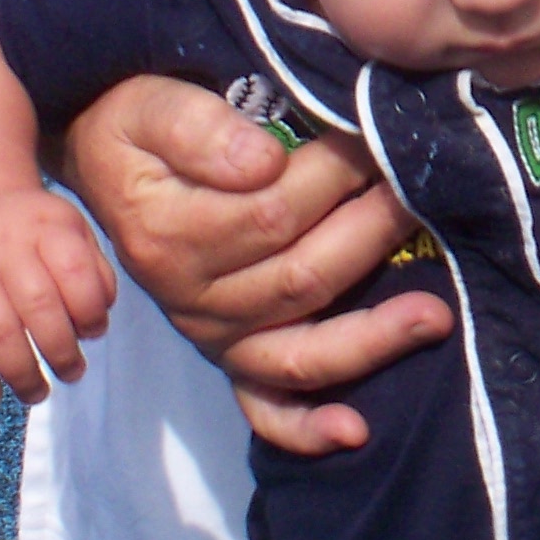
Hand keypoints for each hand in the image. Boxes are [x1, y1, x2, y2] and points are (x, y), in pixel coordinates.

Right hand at [0, 189, 118, 407]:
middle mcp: (6, 245)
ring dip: (21, 373)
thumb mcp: (70, 229)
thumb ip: (93, 270)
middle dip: (61, 351)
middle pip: (37, 304)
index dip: (90, 309)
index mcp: (46, 226)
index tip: (94, 332)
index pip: (74, 268)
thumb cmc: (32, 233)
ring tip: (38, 393)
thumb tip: (97, 321)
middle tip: (73, 373)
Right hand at [58, 74, 449, 454]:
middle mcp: (190, 302)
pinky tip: (354, 432)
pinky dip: (307, 428)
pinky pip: (266, 408)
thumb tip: (263, 162)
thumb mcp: (150, 107)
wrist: (106, 168)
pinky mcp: (232, 360)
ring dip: (373, 337)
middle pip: (301, 277)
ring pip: (301, 351)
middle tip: (420, 190)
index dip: (334, 176)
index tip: (377, 136)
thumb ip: (199, 129)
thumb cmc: (138, 131)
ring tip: (433, 316)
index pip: (271, 213)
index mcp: (168, 237)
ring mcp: (214, 339)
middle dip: (372, 233)